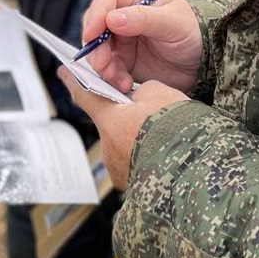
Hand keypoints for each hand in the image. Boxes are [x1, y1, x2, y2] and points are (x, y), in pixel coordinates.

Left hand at [57, 67, 187, 188]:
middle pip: (110, 122)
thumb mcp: (163, 95)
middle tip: (150, 112)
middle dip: (125, 116)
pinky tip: (163, 153)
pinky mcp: (131, 185)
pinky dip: (145, 156)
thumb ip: (144, 90)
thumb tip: (140, 98)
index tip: (64, 72)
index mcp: (111, 121)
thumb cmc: (179, 132)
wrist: (194, 172)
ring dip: (137, 138)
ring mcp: (119, 169)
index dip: (74, 81)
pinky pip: (134, 163)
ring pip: (124, 144)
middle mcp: (109, 148)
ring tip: (164, 136)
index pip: (85, 95)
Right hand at [79, 0, 202, 94]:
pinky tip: (125, 85)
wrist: (205, 61)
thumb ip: (144, 18)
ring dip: (102, 65)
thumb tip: (111, 18)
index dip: (96, 14)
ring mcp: (123, 40)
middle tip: (101, 64)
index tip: (92, 34)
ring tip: (116, 79)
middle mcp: (125, 17)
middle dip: (95, 46)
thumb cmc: (193, 31)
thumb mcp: (173, 22)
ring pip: (99, 50)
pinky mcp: (125, 62)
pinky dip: (112, 78)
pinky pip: (109, 69)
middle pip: (96, 26)